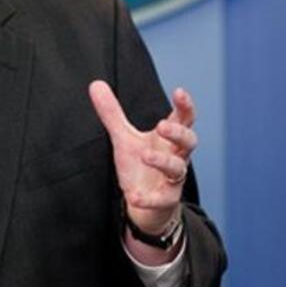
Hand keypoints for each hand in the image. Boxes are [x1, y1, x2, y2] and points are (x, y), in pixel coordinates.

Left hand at [89, 80, 196, 234]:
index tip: (179, 91)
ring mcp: (172, 179)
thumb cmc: (140, 165)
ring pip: (178, 169)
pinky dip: (148, 198)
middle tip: (161, 126)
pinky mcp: (165, 199)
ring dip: (163, 161)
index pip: (184, 119)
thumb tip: (96, 83)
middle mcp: (176, 156)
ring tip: (145, 155)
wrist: (146, 203)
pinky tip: (133, 196)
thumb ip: (113, 113)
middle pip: (189, 141)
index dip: (185, 106)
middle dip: (178, 133)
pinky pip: (162, 199)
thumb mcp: (124, 137)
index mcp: (168, 139)